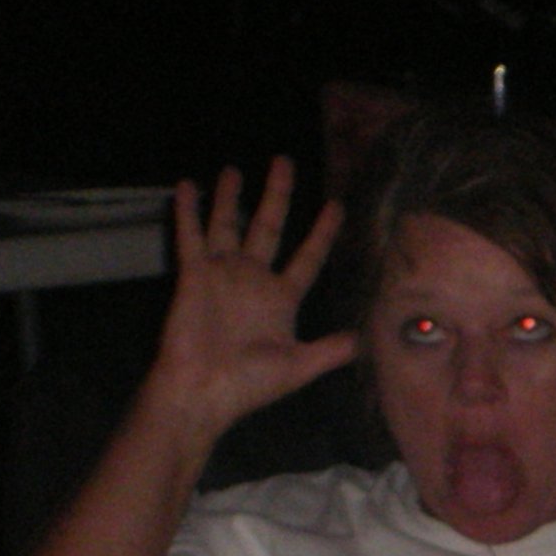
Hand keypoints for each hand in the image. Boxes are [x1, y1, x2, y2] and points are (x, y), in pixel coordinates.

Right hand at [151, 157, 354, 439]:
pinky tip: (187, 186)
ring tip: (234, 168)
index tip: (336, 205)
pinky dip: (188, 213)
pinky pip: (190, 238)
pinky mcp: (193, 276)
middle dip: (277, 195)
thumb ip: (333, 349)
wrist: (202, 394)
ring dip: (230, 197)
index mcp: (281, 299)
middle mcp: (252, 280)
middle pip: (269, 227)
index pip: (307, 257)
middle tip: (283, 162)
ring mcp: (222, 275)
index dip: (322, 232)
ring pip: (227, 225)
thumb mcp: (300, 365)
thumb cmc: (249, 384)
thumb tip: (368, 338)